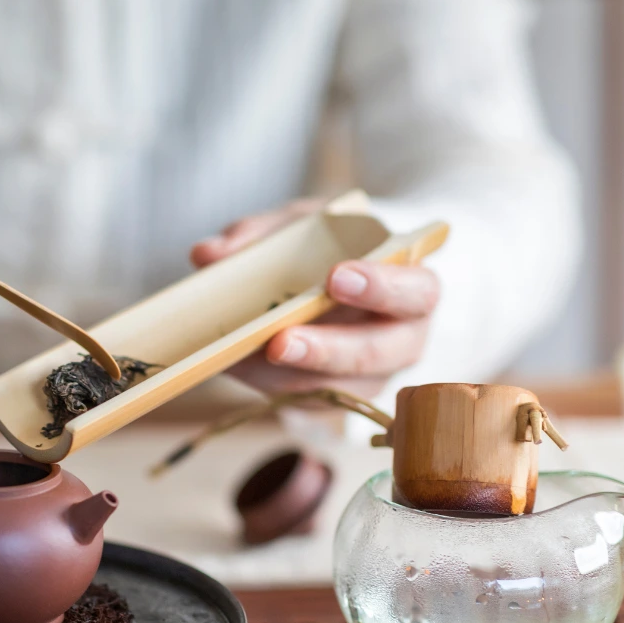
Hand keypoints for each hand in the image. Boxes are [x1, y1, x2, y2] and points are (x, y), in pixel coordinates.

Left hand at [190, 199, 439, 397]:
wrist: (351, 280)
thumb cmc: (339, 247)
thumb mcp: (310, 223)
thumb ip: (266, 233)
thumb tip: (208, 254)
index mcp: (414, 287)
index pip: (415, 292)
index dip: (380, 287)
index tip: (336, 277)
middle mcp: (403, 340)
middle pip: (374, 354)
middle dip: (323, 350)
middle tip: (280, 342)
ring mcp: (372, 377)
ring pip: (335, 388)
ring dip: (283, 374)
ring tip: (239, 356)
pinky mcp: (338, 399)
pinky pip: (303, 399)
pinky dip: (265, 382)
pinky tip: (234, 364)